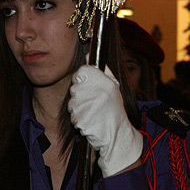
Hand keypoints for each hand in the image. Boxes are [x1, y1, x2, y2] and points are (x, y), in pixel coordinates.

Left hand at [68, 62, 142, 176]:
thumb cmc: (115, 109)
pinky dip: (78, 117)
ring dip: (79, 106)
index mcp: (103, 81)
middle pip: (75, 86)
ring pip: (72, 101)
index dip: (83, 78)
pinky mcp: (79, 119)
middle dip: (81, 94)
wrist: (116, 134)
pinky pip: (72, 114)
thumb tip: (88, 54)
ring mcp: (86, 105)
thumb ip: (101, 70)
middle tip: (94, 101)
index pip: (81, 71)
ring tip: (93, 111)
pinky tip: (90, 119)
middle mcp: (94, 91)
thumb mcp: (114, 86)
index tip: (90, 86)